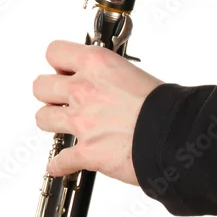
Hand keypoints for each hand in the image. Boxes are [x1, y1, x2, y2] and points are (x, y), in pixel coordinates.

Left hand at [33, 40, 163, 182]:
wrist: (176, 134)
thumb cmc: (167, 106)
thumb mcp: (136, 75)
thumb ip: (113, 80)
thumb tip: (112, 88)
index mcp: (98, 65)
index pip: (55, 52)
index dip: (58, 63)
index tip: (65, 71)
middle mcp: (84, 91)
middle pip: (41, 86)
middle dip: (49, 94)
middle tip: (61, 100)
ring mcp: (82, 122)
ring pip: (42, 118)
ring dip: (52, 123)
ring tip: (64, 127)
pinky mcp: (87, 152)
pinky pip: (60, 160)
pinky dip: (60, 165)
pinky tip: (63, 165)